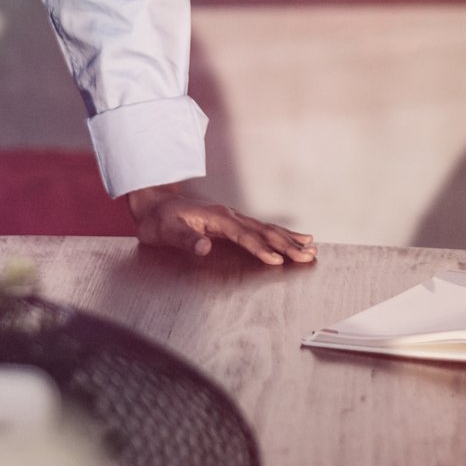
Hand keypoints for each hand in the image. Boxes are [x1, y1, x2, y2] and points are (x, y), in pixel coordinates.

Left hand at [126, 185, 315, 265]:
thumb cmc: (159, 219)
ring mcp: (233, 218)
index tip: (277, 261)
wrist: (154, 204)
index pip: (244, 236)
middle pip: (263, 231)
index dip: (260, 249)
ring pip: (267, 229)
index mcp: (216, 218)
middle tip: (308, 256)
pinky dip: (280, 235)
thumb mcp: (166, 231)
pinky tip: (292, 238)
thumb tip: (204, 246)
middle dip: (287, 244)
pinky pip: (261, 229)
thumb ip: (185, 239)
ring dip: (289, 239)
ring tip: (311, 247)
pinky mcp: (233, 223)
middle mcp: (229, 216)